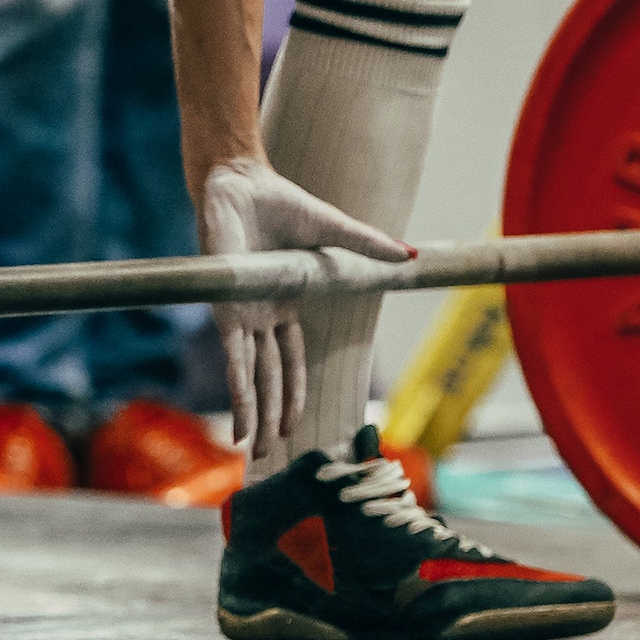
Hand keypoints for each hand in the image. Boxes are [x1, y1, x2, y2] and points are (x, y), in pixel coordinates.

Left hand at [198, 158, 412, 459]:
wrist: (241, 184)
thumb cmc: (281, 203)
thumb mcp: (334, 233)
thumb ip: (367, 248)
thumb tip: (411, 257)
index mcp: (281, 305)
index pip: (290, 361)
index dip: (292, 394)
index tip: (294, 427)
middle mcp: (260, 317)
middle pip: (270, 378)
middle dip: (271, 417)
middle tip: (269, 455)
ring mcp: (244, 315)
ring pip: (253, 377)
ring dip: (255, 414)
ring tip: (253, 450)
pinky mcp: (228, 308)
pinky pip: (237, 357)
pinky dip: (241, 388)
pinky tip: (241, 417)